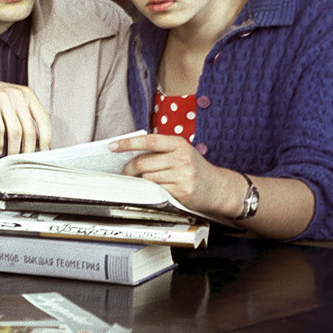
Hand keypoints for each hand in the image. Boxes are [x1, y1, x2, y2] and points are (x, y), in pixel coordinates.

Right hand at [0, 76, 50, 155]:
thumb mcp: (11, 101)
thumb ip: (24, 115)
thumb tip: (37, 141)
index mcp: (27, 94)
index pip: (43, 119)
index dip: (46, 137)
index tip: (44, 151)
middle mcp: (17, 94)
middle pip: (30, 129)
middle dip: (28, 148)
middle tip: (24, 158)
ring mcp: (3, 98)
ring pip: (15, 131)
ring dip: (13, 149)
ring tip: (10, 156)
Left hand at [111, 132, 242, 217]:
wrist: (220, 188)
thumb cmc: (194, 168)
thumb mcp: (181, 152)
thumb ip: (159, 150)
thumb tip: (128, 153)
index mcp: (178, 144)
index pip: (147, 141)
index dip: (127, 143)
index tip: (112, 146)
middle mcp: (181, 158)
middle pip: (142, 163)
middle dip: (129, 168)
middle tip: (125, 172)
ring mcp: (183, 175)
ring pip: (147, 178)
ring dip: (141, 180)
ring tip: (147, 180)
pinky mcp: (183, 192)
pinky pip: (156, 190)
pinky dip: (151, 190)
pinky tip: (157, 189)